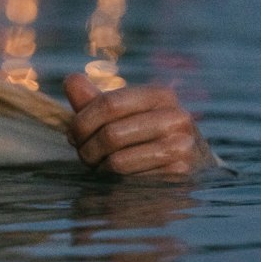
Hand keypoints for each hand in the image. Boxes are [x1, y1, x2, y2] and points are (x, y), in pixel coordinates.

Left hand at [63, 73, 213, 176]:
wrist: (189, 163)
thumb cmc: (144, 135)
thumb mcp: (122, 114)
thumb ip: (94, 99)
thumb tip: (71, 80)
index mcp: (161, 95)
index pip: (109, 104)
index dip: (82, 121)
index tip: (73, 135)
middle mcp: (177, 118)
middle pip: (111, 134)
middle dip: (87, 148)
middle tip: (84, 155)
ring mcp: (181, 147)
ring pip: (118, 161)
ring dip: (99, 167)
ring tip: (99, 165)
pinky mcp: (179, 174)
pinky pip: (130, 181)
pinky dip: (115, 181)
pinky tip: (118, 178)